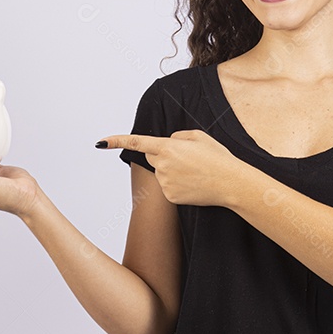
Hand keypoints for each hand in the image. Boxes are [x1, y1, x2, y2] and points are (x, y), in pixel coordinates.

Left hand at [97, 129, 243, 206]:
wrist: (231, 184)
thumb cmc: (218, 158)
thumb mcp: (200, 136)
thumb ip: (177, 136)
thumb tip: (166, 143)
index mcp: (168, 147)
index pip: (136, 142)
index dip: (116, 141)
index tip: (100, 142)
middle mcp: (163, 165)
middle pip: (153, 158)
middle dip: (164, 156)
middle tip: (188, 159)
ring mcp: (165, 183)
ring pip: (162, 173)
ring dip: (174, 171)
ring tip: (196, 172)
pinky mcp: (171, 197)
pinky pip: (168, 187)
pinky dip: (179, 185)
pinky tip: (195, 184)